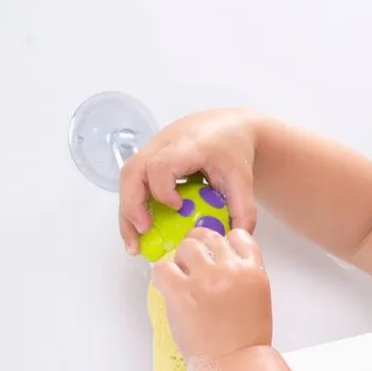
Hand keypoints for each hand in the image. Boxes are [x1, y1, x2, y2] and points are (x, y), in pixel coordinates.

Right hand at [118, 108, 261, 254]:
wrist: (230, 127)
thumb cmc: (234, 150)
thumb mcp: (243, 180)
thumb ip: (244, 211)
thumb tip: (237, 241)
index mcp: (189, 145)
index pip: (161, 166)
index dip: (162, 190)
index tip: (177, 208)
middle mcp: (165, 142)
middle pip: (133, 171)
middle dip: (132, 206)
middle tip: (142, 234)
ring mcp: (153, 147)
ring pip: (127, 176)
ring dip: (127, 211)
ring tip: (134, 243)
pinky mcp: (149, 155)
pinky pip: (133, 180)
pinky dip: (132, 206)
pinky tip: (139, 230)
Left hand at [152, 228, 271, 363]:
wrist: (235, 366)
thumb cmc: (246, 342)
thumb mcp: (256, 301)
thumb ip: (242, 277)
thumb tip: (219, 265)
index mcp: (253, 271)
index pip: (238, 236)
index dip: (224, 244)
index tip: (217, 256)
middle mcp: (230, 270)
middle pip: (208, 236)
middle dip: (199, 248)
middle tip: (193, 266)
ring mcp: (206, 280)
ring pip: (186, 247)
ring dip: (181, 261)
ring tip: (182, 281)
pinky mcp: (182, 293)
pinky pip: (162, 268)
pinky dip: (162, 277)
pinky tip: (170, 291)